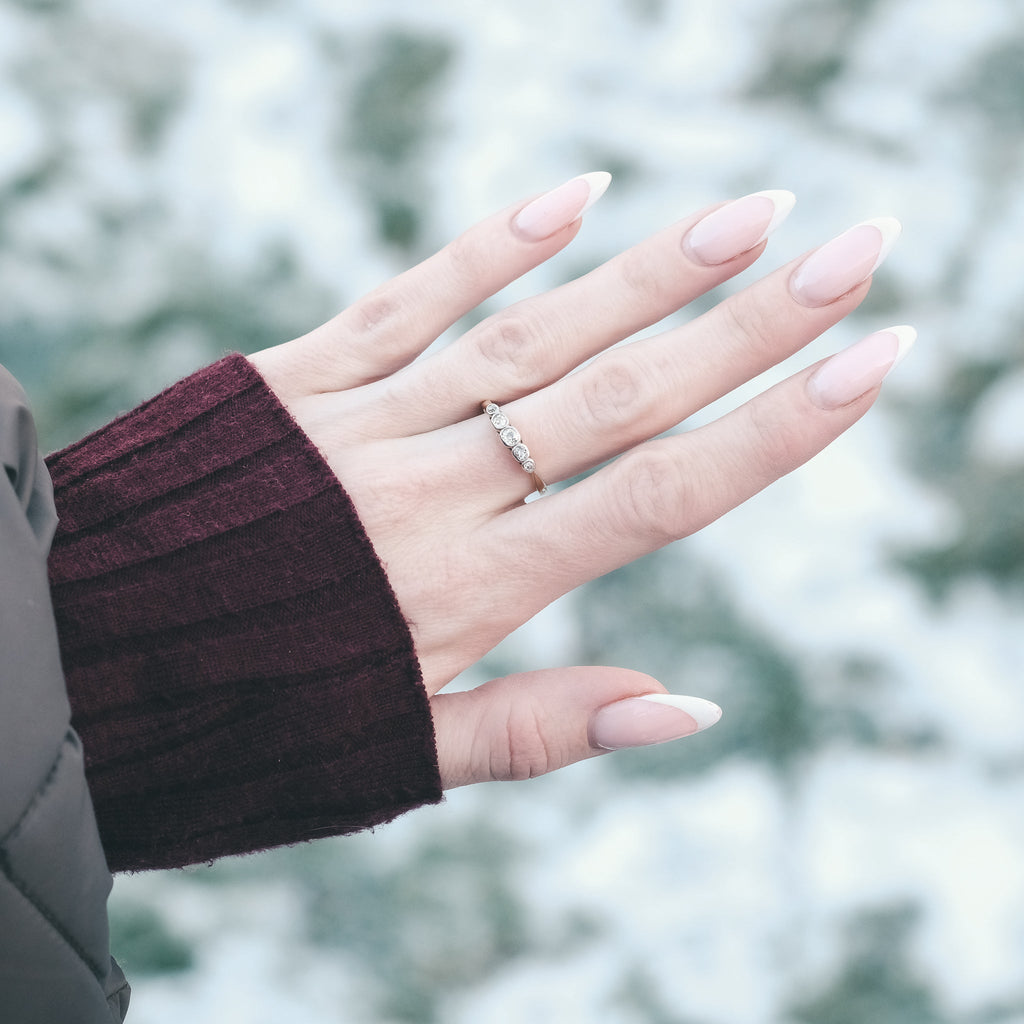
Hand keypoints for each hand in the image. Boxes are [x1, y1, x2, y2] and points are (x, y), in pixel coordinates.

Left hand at [248, 174, 910, 788]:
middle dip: (749, 324)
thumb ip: (544, 727)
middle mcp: (429, 492)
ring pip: (529, 335)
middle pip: (616, 394)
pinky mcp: (297, 380)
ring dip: (647, 271)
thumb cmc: (254, 721)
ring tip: (751, 217)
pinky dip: (491, 247)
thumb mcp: (403, 753)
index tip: (867, 363)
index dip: (772, 431)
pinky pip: (406, 300)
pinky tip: (576, 195)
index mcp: (467, 590)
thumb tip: (690, 709)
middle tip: (856, 253)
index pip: (656, 497)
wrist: (87, 662)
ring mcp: (362, 425)